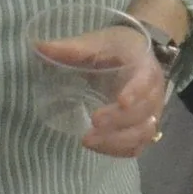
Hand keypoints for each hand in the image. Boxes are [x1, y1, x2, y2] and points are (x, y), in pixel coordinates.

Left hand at [35, 25, 169, 158]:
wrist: (138, 54)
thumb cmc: (116, 48)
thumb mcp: (97, 43)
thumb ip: (71, 49)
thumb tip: (39, 46)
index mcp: (144, 67)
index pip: (146, 80)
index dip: (136, 91)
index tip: (121, 101)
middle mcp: (153, 92)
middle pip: (144, 111)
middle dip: (119, 120)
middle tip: (93, 123)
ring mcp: (151, 113)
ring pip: (144, 132)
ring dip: (118, 140)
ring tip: (88, 141)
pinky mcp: (144, 127)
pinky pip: (138, 145)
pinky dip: (120, 150)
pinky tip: (97, 147)